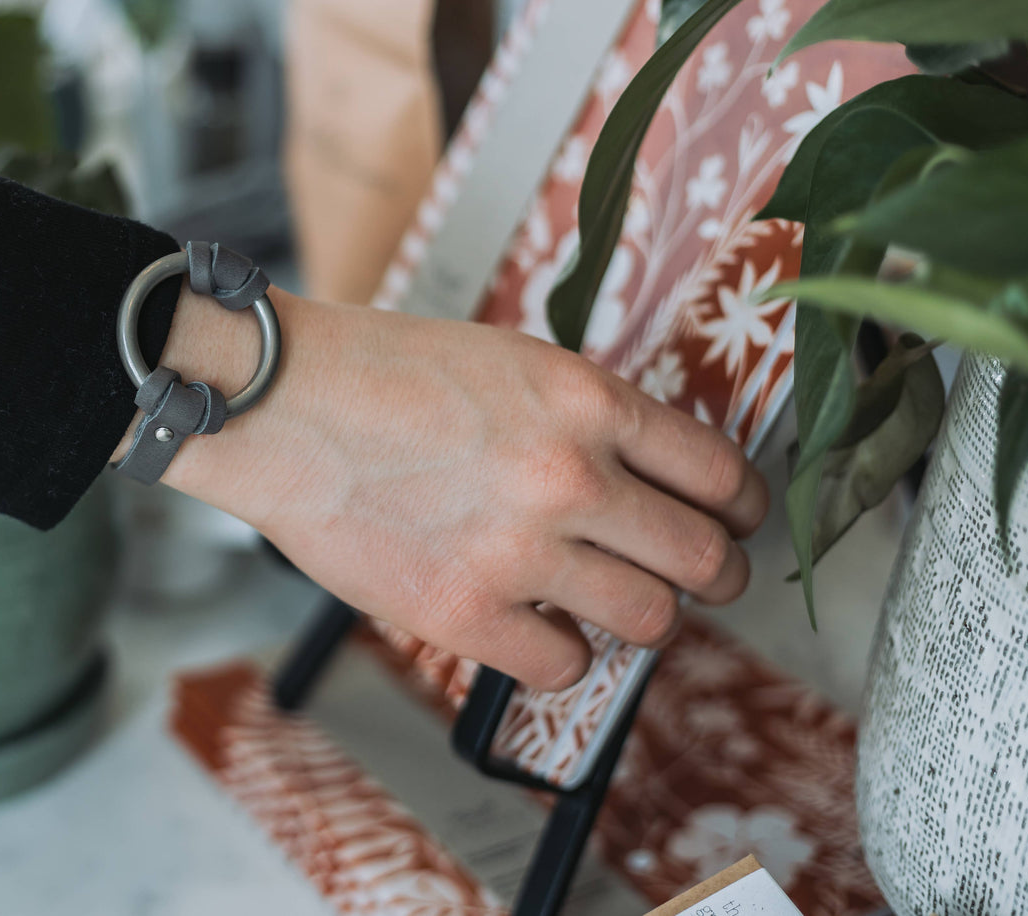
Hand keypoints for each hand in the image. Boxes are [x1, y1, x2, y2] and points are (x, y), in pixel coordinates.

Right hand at [144, 286, 768, 690]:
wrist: (283, 406)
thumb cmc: (382, 372)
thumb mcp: (511, 361)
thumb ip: (586, 416)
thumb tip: (643, 476)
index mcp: (587, 402)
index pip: (719, 472)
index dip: (744, 507)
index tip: (738, 521)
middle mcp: (570, 477)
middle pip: (705, 558)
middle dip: (722, 576)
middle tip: (712, 580)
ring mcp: (519, 552)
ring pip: (649, 620)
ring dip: (644, 618)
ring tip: (619, 607)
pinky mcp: (465, 613)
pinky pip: (563, 665)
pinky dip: (561, 653)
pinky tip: (537, 628)